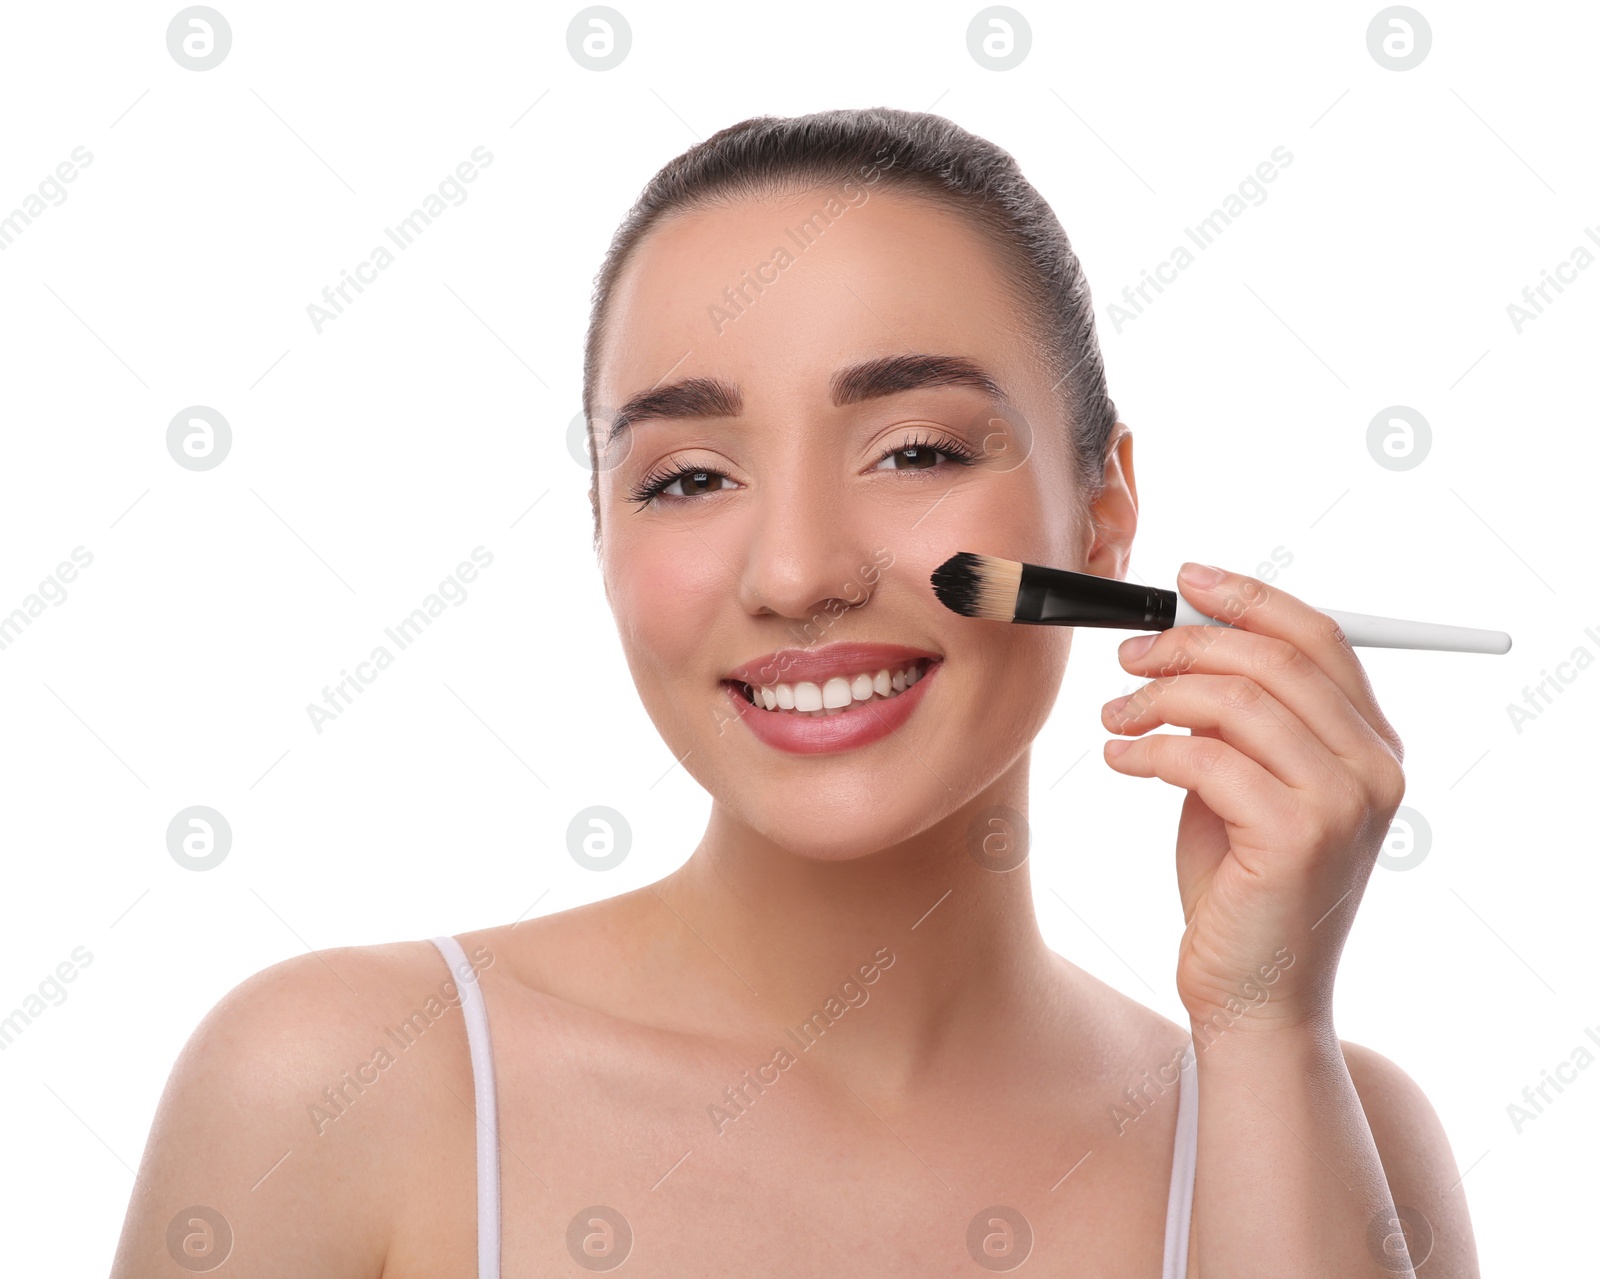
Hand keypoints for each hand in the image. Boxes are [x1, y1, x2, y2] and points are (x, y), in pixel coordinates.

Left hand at [1099, 562, 1406, 1035]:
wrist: (1254, 994)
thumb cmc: (1240, 886)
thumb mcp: (1243, 781)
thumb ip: (1237, 715)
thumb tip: (1186, 636)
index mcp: (1372, 744)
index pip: (1318, 637)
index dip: (1248, 596)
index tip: (1184, 578)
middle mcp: (1373, 767)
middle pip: (1274, 658)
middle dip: (1187, 643)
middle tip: (1128, 656)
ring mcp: (1343, 803)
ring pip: (1235, 700)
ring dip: (1157, 696)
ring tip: (1115, 718)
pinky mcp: (1297, 837)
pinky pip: (1203, 757)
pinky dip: (1146, 749)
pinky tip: (1118, 759)